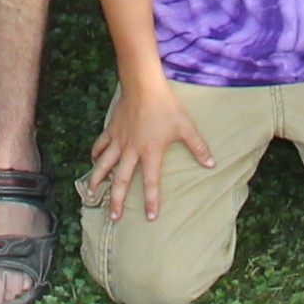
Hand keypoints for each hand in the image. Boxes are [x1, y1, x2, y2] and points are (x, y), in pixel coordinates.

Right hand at [84, 76, 214, 221]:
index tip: (150, 217)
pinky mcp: (111, 129)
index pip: (150, 182)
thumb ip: (198, 147)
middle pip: (120, 180)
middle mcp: (131, 150)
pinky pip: (100, 145)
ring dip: (96, 180)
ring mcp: (119, 140)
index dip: (151, 201)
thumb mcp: (185, 127)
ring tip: (91, 195)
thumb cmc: (166, 106)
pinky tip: (93, 161)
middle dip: (116, 200)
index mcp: (150, 152)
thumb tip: (212, 164)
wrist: (143, 85)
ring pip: (104, 165)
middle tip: (113, 218)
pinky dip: (95, 154)